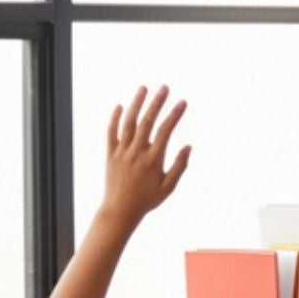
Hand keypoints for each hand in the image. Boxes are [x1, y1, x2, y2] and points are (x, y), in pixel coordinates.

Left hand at [101, 85, 190, 226]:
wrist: (120, 210)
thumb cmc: (147, 200)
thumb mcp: (169, 186)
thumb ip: (179, 166)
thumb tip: (188, 146)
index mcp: (153, 160)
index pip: (165, 131)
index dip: (174, 115)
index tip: (182, 102)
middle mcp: (136, 152)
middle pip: (147, 122)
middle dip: (156, 103)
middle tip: (164, 87)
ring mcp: (122, 152)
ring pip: (128, 123)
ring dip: (136, 104)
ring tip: (143, 89)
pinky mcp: (110, 154)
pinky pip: (111, 133)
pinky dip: (115, 118)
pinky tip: (120, 106)